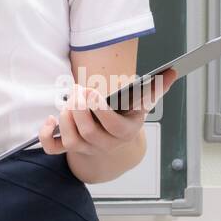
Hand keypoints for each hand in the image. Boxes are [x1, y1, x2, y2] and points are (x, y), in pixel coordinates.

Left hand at [38, 67, 177, 156]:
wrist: (114, 145)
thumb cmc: (125, 117)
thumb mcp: (141, 104)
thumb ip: (155, 88)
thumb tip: (173, 71)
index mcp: (125, 133)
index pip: (114, 127)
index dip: (100, 111)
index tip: (92, 91)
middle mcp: (106, 144)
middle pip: (90, 133)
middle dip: (81, 110)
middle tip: (78, 90)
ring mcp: (87, 148)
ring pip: (73, 141)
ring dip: (67, 120)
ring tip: (69, 102)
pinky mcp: (69, 149)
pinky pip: (54, 149)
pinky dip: (48, 137)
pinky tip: (50, 120)